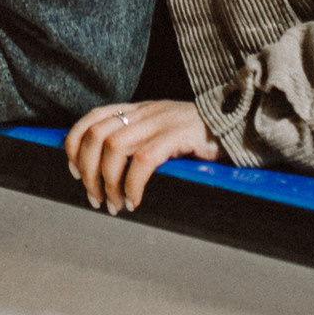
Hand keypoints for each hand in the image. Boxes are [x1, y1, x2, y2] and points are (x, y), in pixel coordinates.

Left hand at [63, 100, 220, 213]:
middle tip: (96, 199)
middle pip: (96, 135)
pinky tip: (134, 201)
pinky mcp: (178, 135)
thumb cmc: (199, 138)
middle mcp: (145, 111)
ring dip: (108, 182)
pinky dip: (132, 184)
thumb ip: (138, 140)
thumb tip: (106, 170)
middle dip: (88, 172)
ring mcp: (161, 121)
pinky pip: (144, 160)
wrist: (239, 125)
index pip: (92, 118)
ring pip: (114, 147)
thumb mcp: (162, 131)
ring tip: (115, 205)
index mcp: (138, 109)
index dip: (75, 145)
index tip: (75, 172)